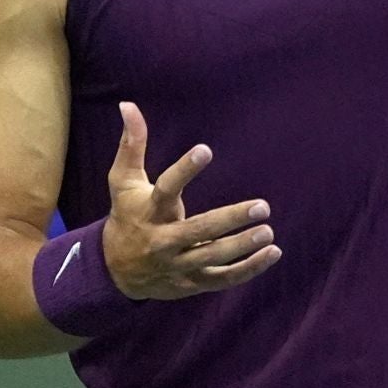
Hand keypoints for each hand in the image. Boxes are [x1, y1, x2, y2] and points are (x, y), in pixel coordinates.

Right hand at [102, 101, 281, 299]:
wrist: (114, 271)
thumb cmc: (127, 215)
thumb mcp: (123, 181)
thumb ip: (131, 144)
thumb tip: (128, 104)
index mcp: (149, 211)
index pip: (166, 189)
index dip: (184, 169)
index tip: (205, 149)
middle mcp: (163, 241)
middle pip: (198, 231)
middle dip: (230, 220)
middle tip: (263, 206)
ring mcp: (178, 266)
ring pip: (212, 258)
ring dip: (242, 246)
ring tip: (268, 231)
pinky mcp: (191, 283)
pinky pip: (223, 279)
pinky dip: (249, 269)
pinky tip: (273, 252)